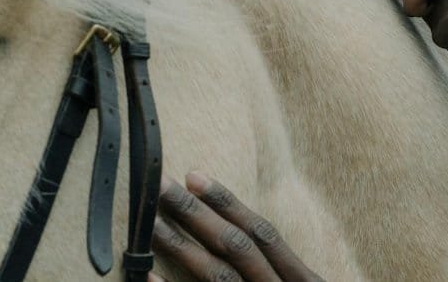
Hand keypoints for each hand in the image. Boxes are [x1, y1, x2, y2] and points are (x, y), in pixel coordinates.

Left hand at [152, 172, 323, 281]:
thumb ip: (283, 272)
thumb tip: (243, 236)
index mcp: (300, 280)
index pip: (262, 233)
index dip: (228, 204)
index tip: (195, 175)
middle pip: (236, 247)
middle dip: (196, 213)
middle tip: (159, 185)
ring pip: (218, 276)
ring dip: (181, 247)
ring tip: (150, 223)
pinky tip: (147, 275)